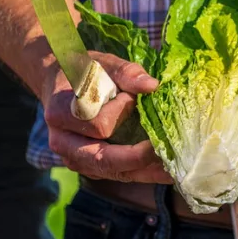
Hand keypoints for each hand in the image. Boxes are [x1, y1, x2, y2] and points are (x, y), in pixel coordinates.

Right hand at [42, 51, 172, 183]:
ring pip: (113, 172)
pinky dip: (144, 173)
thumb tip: (152, 86)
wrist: (62, 84)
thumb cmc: (86, 71)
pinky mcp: (90, 167)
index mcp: (60, 113)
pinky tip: (169, 171)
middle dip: (138, 158)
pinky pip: (118, 174)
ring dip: (146, 171)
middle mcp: (63, 142)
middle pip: (102, 160)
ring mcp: (75, 159)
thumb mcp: (104, 64)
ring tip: (177, 167)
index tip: (132, 97)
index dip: (120, 112)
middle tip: (169, 151)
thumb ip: (126, 73)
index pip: (97, 124)